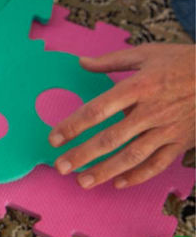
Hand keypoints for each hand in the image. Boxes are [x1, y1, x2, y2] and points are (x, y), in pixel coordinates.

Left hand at [50, 44, 195, 188]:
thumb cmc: (184, 62)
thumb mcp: (148, 53)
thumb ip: (112, 61)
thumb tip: (81, 62)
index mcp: (139, 87)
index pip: (98, 109)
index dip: (73, 125)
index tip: (54, 138)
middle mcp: (151, 111)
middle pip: (111, 138)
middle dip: (83, 155)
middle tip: (60, 167)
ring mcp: (168, 129)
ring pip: (133, 156)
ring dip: (106, 171)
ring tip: (83, 182)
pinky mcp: (182, 141)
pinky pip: (159, 163)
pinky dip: (139, 176)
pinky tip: (120, 183)